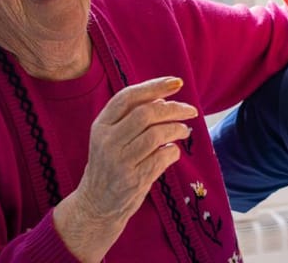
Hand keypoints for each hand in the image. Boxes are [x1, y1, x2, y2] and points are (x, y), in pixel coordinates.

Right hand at [54, 76, 196, 260]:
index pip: (128, 97)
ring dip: (177, 129)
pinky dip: (173, 152)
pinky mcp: (133, 180)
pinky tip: (172, 152)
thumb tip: (163, 99)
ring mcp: (120, 162)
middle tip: (191, 111)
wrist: (96, 204)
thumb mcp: (110, 138)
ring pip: (157, 134)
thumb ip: (130, 118)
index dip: (154, 86)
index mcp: (100, 125)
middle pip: (147, 114)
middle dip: (174, 108)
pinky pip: (162, 158)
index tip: (177, 82)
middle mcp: (107, 141)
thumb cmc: (110, 164)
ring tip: (184, 131)